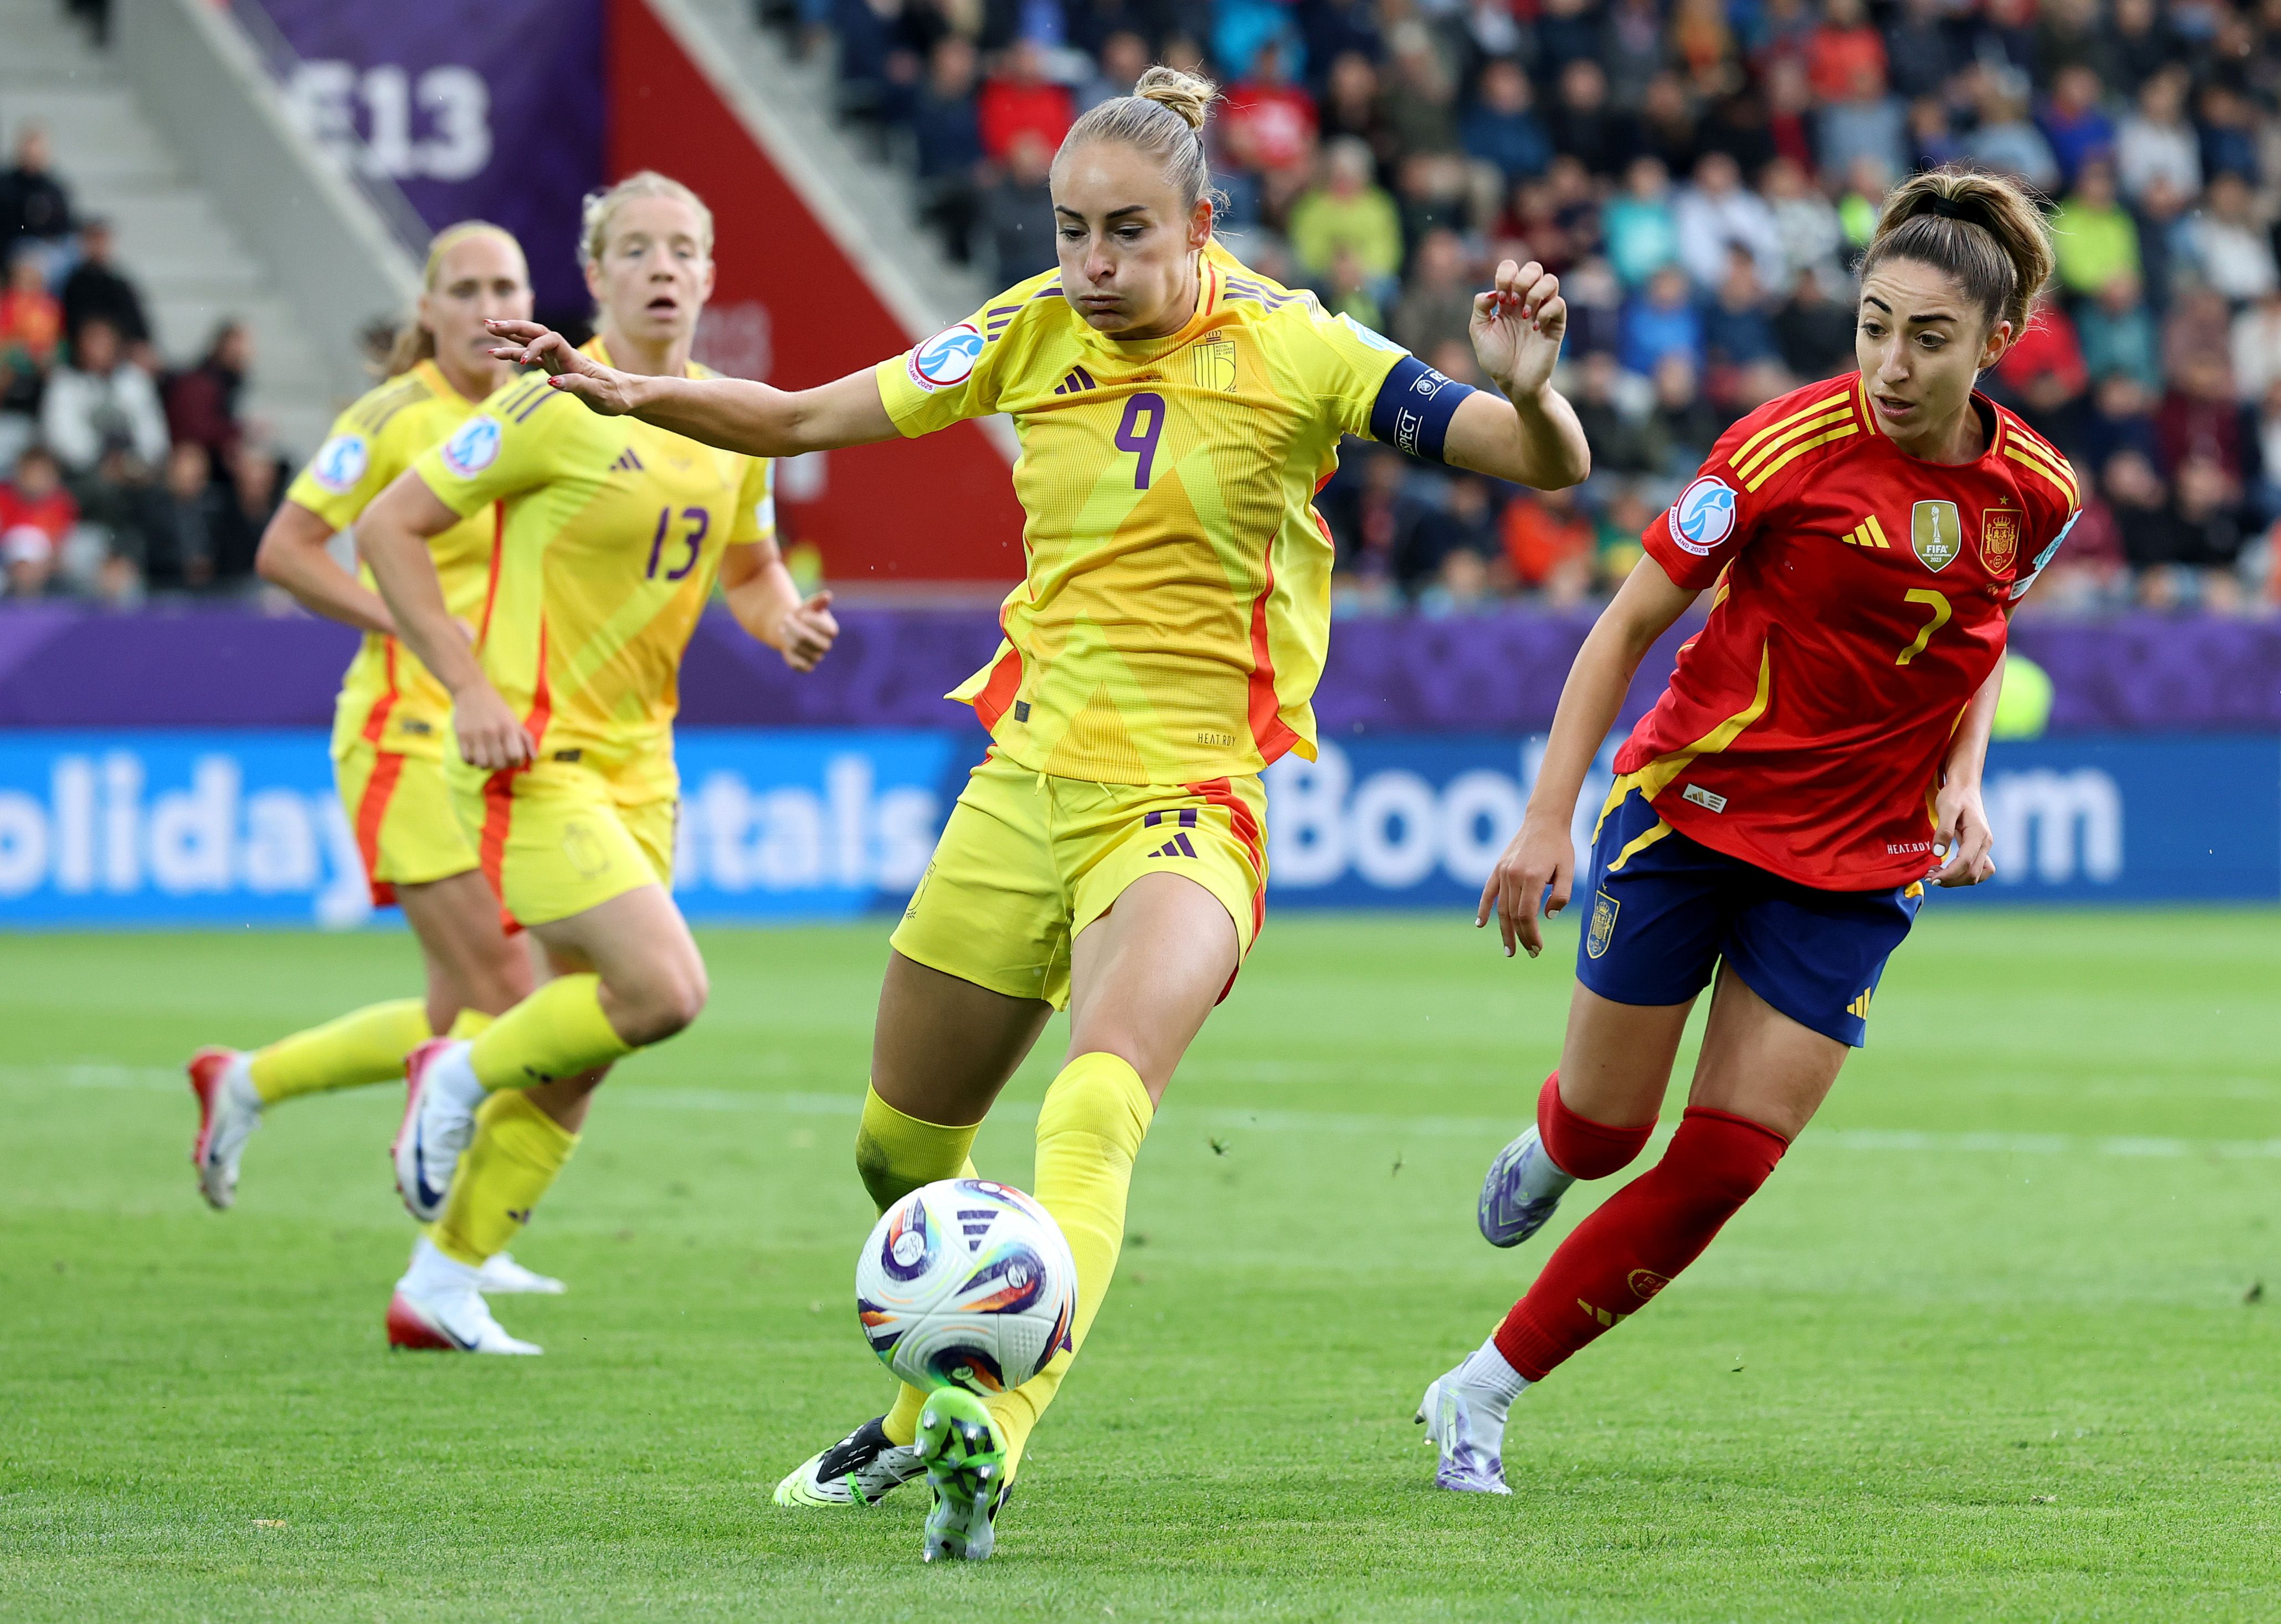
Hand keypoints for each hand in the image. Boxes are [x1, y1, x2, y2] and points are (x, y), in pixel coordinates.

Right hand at [452, 680, 534, 771]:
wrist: (471, 691)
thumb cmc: (496, 708)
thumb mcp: (514, 720)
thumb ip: (526, 739)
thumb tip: (533, 759)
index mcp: (508, 727)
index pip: (515, 756)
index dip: (516, 762)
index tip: (512, 759)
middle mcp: (492, 732)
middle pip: (499, 763)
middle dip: (501, 766)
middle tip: (499, 760)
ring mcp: (476, 734)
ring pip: (483, 764)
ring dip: (486, 765)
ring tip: (486, 759)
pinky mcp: (461, 735)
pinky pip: (466, 759)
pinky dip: (471, 761)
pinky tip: (475, 755)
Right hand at [483, 319, 640, 415]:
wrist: (626, 395)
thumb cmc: (615, 395)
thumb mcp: (599, 394)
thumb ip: (576, 385)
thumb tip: (551, 381)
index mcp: (573, 357)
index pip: (550, 340)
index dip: (534, 346)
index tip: (525, 363)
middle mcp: (563, 354)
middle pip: (535, 332)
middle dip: (514, 327)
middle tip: (490, 324)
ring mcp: (558, 360)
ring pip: (530, 341)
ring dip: (510, 335)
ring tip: (488, 329)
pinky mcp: (555, 369)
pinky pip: (531, 358)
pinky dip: (514, 354)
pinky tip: (497, 353)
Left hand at [772, 589, 838, 672]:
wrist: (792, 629)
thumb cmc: (802, 615)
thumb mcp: (809, 606)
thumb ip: (818, 601)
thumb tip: (827, 596)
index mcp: (831, 630)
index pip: (825, 629)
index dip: (811, 621)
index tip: (801, 614)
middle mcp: (826, 645)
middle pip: (806, 638)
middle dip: (793, 627)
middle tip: (785, 618)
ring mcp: (817, 657)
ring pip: (797, 648)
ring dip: (787, 636)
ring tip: (782, 628)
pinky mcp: (807, 667)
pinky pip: (796, 663)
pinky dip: (788, 652)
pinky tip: (785, 641)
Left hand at [1470, 259, 1567, 401]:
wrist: (1513, 382)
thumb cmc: (1496, 359)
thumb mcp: (1479, 332)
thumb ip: (1480, 308)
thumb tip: (1492, 292)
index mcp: (1508, 299)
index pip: (1511, 268)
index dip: (1505, 276)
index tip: (1499, 300)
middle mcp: (1527, 301)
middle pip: (1534, 268)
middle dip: (1522, 279)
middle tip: (1511, 302)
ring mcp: (1543, 311)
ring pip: (1550, 280)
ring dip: (1535, 293)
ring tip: (1524, 315)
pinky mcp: (1556, 325)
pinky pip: (1559, 304)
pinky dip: (1546, 311)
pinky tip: (1535, 328)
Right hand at [1476, 815, 1573, 959]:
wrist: (1544, 821)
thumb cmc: (1560, 846)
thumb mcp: (1569, 870)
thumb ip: (1562, 895)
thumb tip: (1548, 917)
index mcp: (1532, 878)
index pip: (1527, 915)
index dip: (1531, 935)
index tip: (1537, 948)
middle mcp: (1514, 876)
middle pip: (1513, 915)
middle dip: (1521, 937)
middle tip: (1530, 953)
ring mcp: (1503, 872)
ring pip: (1501, 908)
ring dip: (1504, 931)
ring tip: (1509, 949)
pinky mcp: (1498, 868)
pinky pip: (1488, 892)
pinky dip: (1483, 909)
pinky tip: (1480, 924)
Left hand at [1931, 780, 1995, 887]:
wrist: (1964, 787)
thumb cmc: (1954, 795)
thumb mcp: (1946, 809)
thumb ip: (1943, 831)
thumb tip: (1938, 853)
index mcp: (1979, 835)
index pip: (1966, 863)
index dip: (1949, 875)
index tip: (1931, 879)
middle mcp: (1985, 843)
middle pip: (1973, 874)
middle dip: (1951, 880)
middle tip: (1928, 878)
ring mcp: (1984, 847)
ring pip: (1976, 875)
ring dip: (1956, 880)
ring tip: (1934, 875)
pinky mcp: (1979, 848)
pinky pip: (1975, 869)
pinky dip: (1961, 875)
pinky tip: (1944, 871)